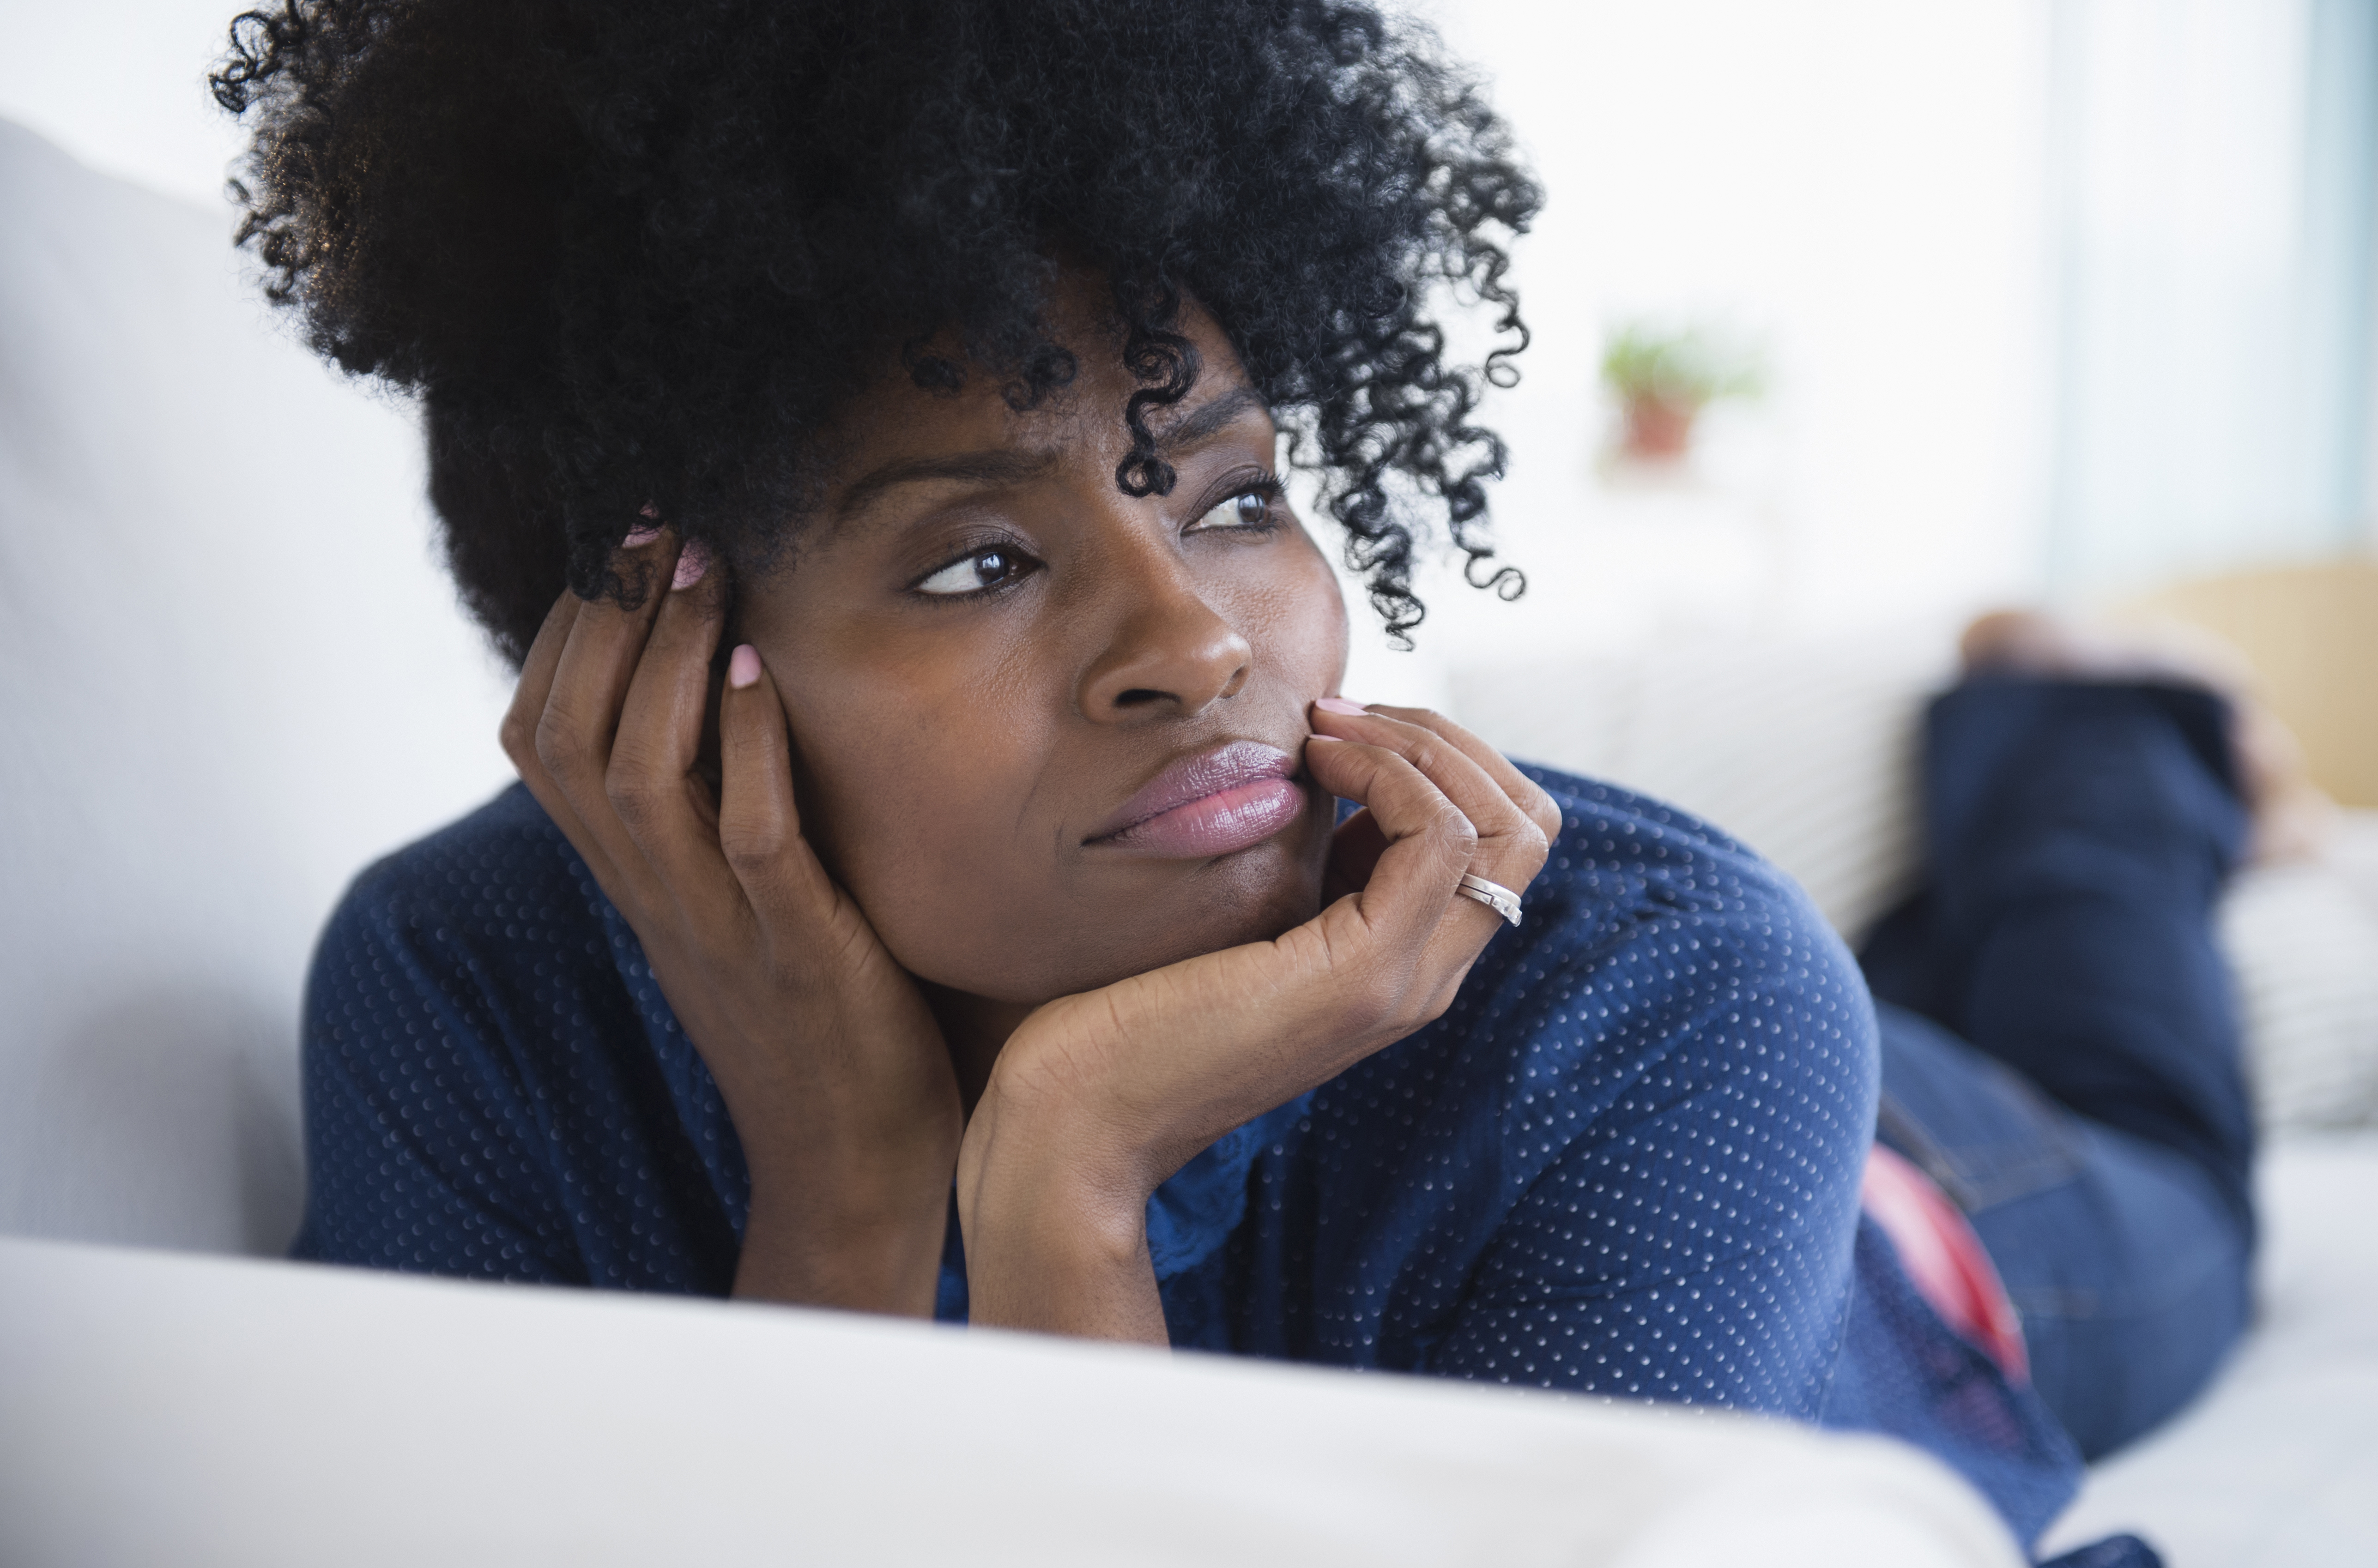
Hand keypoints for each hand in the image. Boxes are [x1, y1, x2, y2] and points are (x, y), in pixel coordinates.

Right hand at [499, 533, 962, 1313]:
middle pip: (572, 740)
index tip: (608, 551)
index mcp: (637, 884)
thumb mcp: (735, 911)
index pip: (541, 746)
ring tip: (702, 570)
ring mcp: (721, 927)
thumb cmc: (814, 1022)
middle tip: (652, 525)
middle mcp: (656, 898)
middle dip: (604, 622)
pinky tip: (758, 670)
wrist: (854, 1171)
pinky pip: (750, 840)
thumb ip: (709, 823)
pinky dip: (746, 751)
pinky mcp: (801, 953)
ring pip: (639, 777)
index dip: (560, 640)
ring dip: (664, 662)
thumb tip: (718, 706)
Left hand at [954, 702, 1559, 1340]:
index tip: (1341, 727)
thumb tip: (1321, 752)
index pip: (1502, 838)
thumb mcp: (1241, 912)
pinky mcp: (1361, 975)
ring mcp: (1402, 981)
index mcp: (1399, 961)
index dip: (1442, 758)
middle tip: (1344, 715)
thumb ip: (1301, 859)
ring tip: (1327, 729)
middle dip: (1448, 740)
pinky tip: (1315, 761)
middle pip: (1527, 827)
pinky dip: (1389, 773)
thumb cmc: (1126, 1009)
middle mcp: (1423, 978)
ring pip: (1506, 828)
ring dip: (1421, 746)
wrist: (1077, 1117)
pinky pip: (1439, 838)